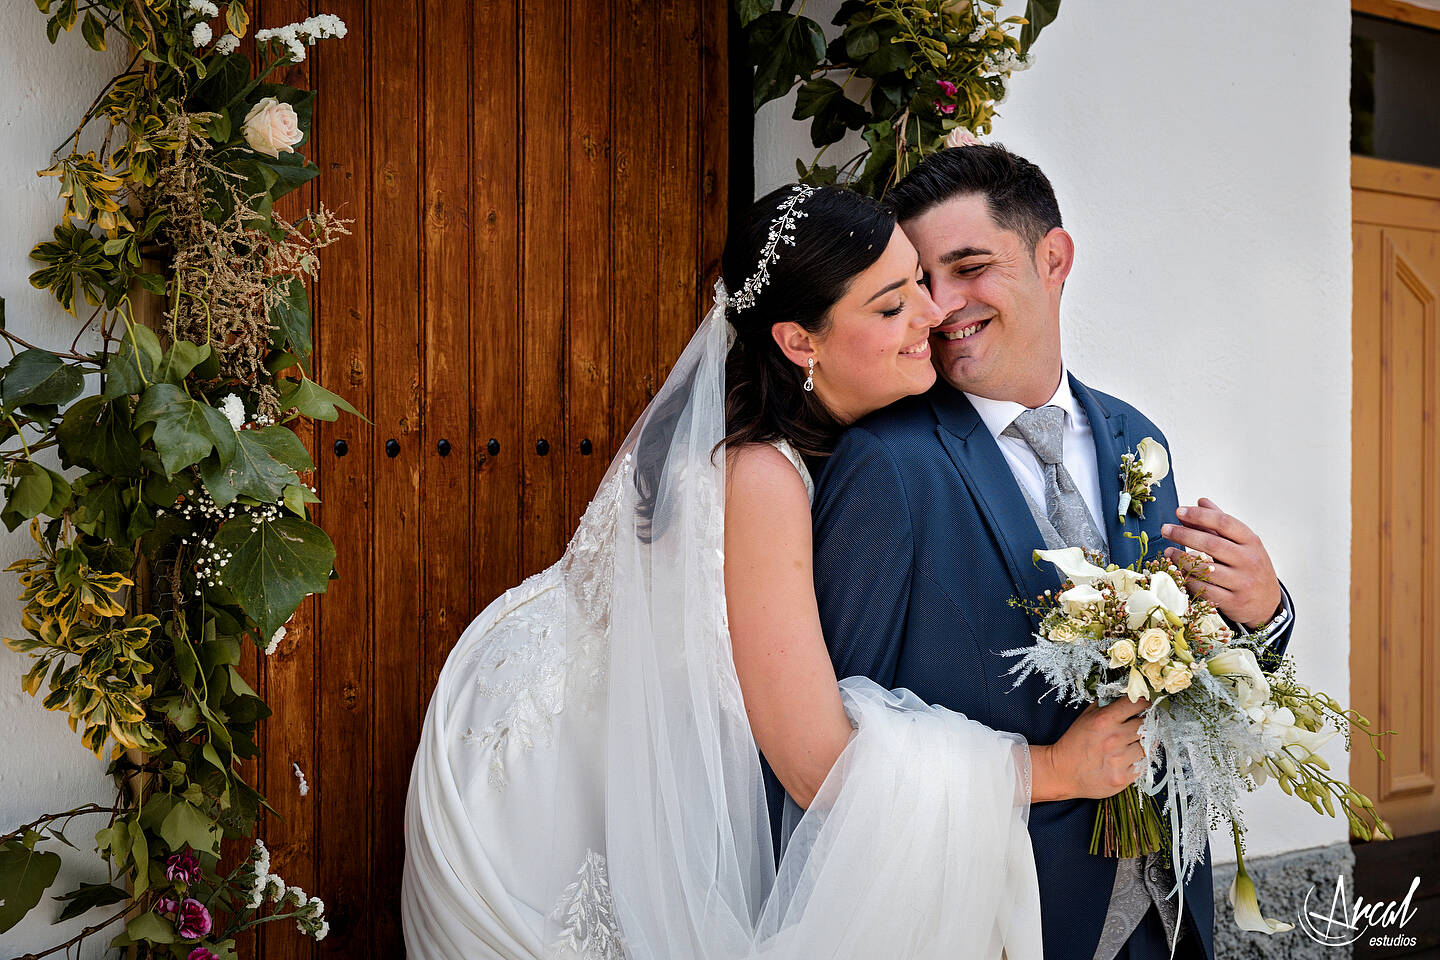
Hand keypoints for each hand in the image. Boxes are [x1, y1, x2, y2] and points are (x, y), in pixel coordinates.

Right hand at [1031, 698, 1146, 801]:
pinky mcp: (1123, 778)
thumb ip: (1106, 706)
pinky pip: (1143, 764)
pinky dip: (1138, 760)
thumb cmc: (1074, 742)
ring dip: (1143, 744)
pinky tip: (1128, 758)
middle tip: (1144, 725)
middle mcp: (1113, 738)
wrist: (1062, 772)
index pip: (1138, 704)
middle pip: (1147, 725)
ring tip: (1134, 744)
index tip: (1145, 707)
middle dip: (1147, 724)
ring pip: (1148, 746)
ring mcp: (1119, 760)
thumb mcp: (1085, 717)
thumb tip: (1128, 697)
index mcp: (1104, 720)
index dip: (1144, 703)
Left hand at [1160, 497, 1281, 628]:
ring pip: (1205, 569)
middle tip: (1165, 529)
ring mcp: (1242, 582)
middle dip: (1184, 534)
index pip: (1224, 523)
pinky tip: (1178, 573)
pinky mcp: (1233, 601)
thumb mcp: (1242, 543)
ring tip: (1168, 551)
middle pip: (1211, 544)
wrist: (1267, 603)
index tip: (1179, 511)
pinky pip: (1205, 590)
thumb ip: (1220, 523)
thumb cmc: (1250, 566)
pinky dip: (1189, 581)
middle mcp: (1249, 560)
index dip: (1200, 515)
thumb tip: (1200, 501)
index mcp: (1251, 542)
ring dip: (1182, 559)